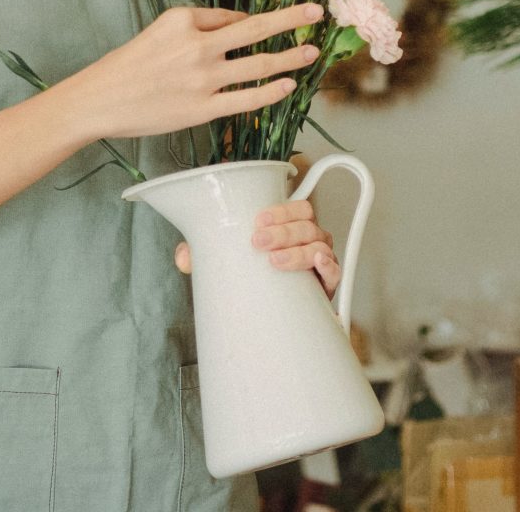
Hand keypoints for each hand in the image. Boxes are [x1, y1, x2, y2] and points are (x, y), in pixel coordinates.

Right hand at [61, 3, 322, 140]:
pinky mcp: (203, 109)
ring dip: (289, 57)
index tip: (289, 15)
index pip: (233, 17)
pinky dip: (271, 91)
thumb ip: (201, 24)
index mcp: (185, 21)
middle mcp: (198, 46)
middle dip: (291, 20)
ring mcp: (203, 80)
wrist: (101, 99)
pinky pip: (246, 100)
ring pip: (258, 66)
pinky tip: (288, 85)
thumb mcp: (162, 28)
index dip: (261, 20)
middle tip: (316, 13)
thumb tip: (240, 25)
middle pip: (256, 30)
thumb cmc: (130, 63)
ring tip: (311, 52)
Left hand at [172, 199, 339, 295]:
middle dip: (283, 231)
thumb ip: (204, 254)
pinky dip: (328, 266)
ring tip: (274, 261)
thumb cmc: (256, 276)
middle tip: (258, 242)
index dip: (281, 210)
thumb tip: (184, 257)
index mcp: (291, 227)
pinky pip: (335, 270)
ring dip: (298, 250)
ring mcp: (320, 261)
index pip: (297, 207)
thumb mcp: (229, 261)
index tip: (258, 220)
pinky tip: (317, 265)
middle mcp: (309, 240)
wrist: (272, 313)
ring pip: (319, 245)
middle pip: (307, 224)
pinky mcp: (326, 285)